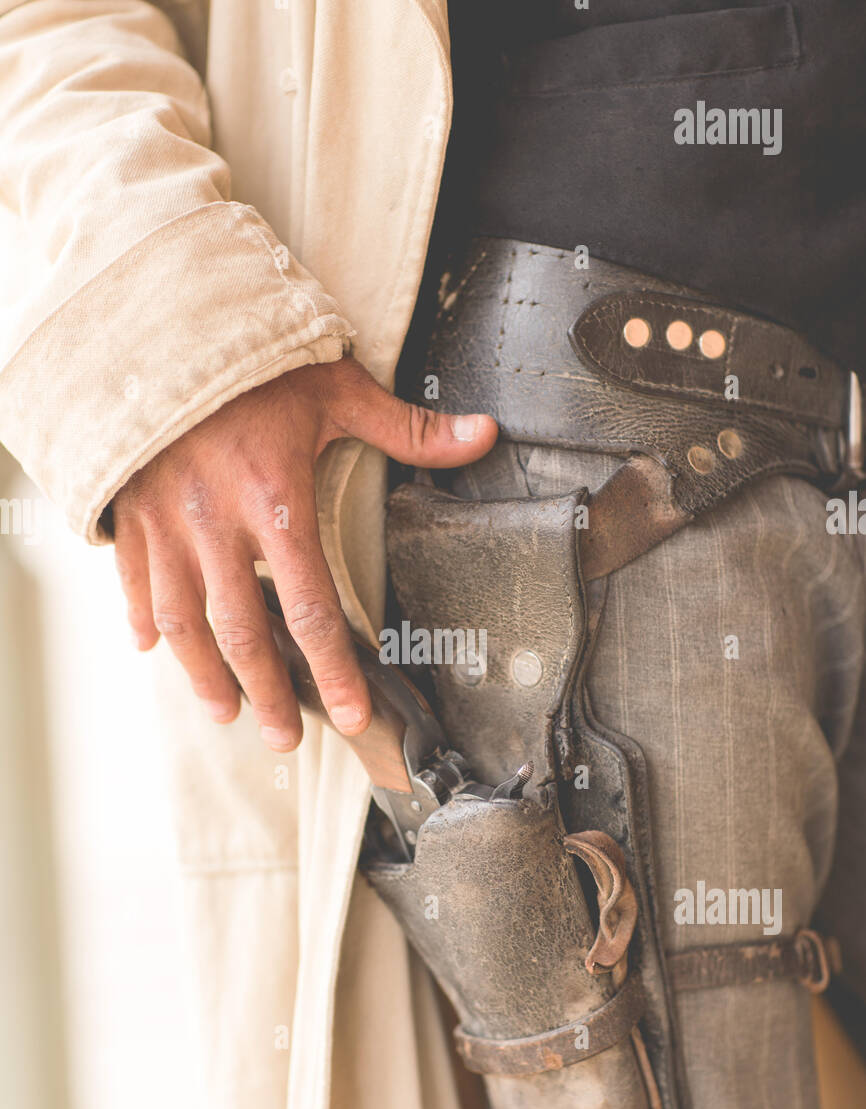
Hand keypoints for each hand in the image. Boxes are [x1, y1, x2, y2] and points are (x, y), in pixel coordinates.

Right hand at [112, 355, 497, 750]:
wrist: (161, 322)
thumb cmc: (256, 359)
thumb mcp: (335, 386)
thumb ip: (407, 426)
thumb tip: (484, 435)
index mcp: (276, 500)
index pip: (312, 607)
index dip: (333, 670)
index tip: (354, 715)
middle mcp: (218, 524)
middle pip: (245, 634)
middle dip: (268, 696)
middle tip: (285, 740)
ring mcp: (167, 524)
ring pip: (183, 622)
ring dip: (205, 676)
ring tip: (227, 713)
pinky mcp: (132, 513)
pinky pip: (134, 581)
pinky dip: (143, 620)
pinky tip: (153, 650)